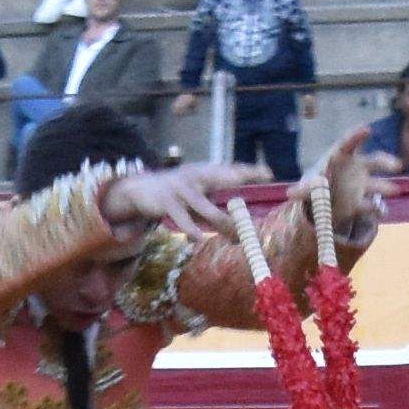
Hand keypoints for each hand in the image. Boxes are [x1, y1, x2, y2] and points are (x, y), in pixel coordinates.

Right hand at [94, 160, 265, 235]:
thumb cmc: (176, 193)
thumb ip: (214, 197)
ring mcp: (182, 189)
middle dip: (241, 193)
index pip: (231, 169)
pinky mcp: (168, 202)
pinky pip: (183, 219)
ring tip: (235, 238)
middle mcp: (196, 176)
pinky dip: (191, 230)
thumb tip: (240, 216)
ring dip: (223, 224)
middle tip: (255, 211)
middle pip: (223, 182)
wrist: (140, 190)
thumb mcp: (196, 189)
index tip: (268, 174)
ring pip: (208, 208)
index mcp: (205, 171)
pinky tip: (198, 239)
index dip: (250, 170)